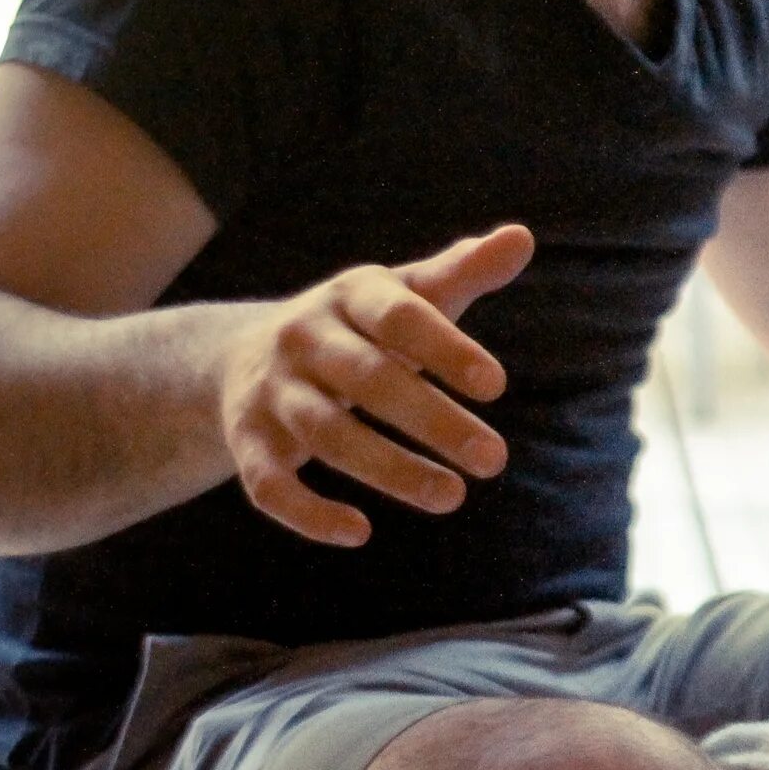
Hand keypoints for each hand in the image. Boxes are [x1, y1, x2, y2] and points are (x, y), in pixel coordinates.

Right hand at [219, 224, 531, 545]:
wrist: (247, 354)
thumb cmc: (359, 327)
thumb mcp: (406, 294)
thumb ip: (462, 272)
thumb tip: (521, 237)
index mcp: (351, 295)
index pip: (400, 318)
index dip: (446, 349)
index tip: (497, 386)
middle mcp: (304, 338)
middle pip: (369, 381)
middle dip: (433, 422)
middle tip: (495, 460)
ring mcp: (271, 392)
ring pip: (327, 435)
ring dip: (390, 470)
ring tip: (452, 497)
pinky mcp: (247, 443)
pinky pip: (269, 486)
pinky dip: (308, 513)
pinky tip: (360, 533)